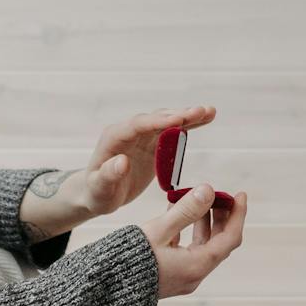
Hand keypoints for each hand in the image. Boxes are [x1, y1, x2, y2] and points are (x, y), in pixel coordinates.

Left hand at [80, 105, 216, 216]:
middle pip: (155, 119)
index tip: (178, 120)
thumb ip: (108, 175)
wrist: (99, 193)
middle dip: (178, 115)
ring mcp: (142, 135)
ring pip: (167, 121)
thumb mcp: (100, 188)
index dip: (158, 121)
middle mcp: (129, 131)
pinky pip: (172, 131)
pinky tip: (206, 118)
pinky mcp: (153, 143)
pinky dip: (188, 124)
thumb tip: (122, 161)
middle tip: (200, 112)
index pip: (137, 125)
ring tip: (209, 112)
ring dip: (187, 116)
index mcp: (114, 138)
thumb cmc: (96, 192)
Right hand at [139, 184, 246, 297]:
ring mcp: (183, 277)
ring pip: (203, 246)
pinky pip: (188, 250)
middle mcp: (194, 274)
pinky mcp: (170, 275)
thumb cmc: (130, 261)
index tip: (241, 194)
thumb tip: (209, 190)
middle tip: (218, 194)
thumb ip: (185, 210)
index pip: (230, 238)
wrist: (107, 290)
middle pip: (219, 242)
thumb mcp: (159, 231)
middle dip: (222, 216)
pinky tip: (177, 212)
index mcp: (197, 266)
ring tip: (198, 199)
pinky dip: (188, 230)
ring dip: (204, 222)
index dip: (238, 215)